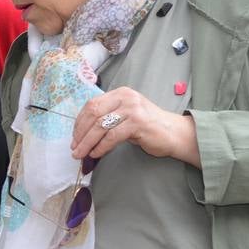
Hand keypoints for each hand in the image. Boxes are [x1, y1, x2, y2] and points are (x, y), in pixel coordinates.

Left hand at [71, 87, 198, 165]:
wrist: (174, 133)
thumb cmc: (148, 127)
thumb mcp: (126, 116)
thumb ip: (108, 118)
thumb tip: (83, 134)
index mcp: (120, 93)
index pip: (92, 105)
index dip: (79, 122)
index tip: (74, 137)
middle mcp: (126, 97)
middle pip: (93, 114)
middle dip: (80, 133)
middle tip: (74, 148)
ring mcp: (132, 109)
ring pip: (100, 126)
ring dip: (87, 142)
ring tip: (81, 154)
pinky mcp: (138, 123)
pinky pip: (112, 136)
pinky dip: (101, 147)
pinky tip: (96, 154)